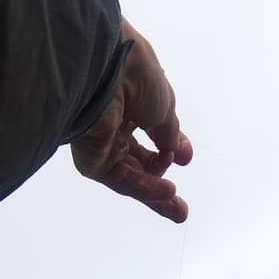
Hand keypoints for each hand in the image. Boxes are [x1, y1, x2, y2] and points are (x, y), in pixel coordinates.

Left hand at [71, 17, 192, 221]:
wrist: (104, 69)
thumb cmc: (135, 73)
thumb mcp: (164, 105)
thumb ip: (170, 133)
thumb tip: (176, 152)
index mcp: (129, 102)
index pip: (151, 132)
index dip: (170, 147)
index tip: (185, 157)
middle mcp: (113, 122)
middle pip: (139, 161)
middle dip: (161, 180)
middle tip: (180, 203)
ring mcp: (101, 143)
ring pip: (132, 175)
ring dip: (156, 193)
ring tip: (179, 210)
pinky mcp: (92, 159)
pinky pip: (123, 178)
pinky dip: (146, 187)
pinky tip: (167, 191)